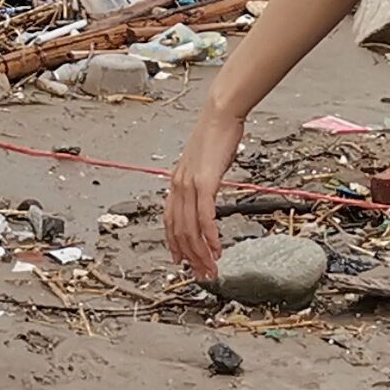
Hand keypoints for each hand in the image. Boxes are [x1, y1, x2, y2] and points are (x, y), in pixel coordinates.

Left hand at [164, 105, 247, 280]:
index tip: (181, 261)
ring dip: (201, 252)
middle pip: (179, 231)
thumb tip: (205, 195)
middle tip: (202, 274)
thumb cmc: (215, 136)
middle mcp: (178, 186)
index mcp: (176, 183)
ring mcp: (189, 185)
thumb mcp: (202, 163)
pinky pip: (205, 216)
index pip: (170, 222)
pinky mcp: (204, 182)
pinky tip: (216, 248)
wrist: (219, 116)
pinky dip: (210, 236)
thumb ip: (200, 181)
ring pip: (190, 229)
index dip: (174, 244)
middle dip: (191, 257)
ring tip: (211, 268)